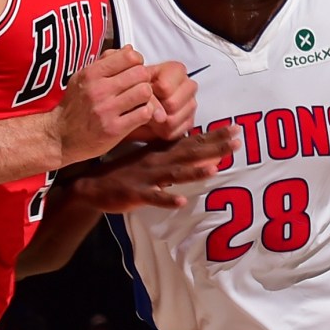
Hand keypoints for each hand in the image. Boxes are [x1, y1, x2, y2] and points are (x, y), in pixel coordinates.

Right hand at [49, 47, 167, 165]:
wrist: (60, 138)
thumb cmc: (74, 107)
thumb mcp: (82, 79)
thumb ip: (106, 62)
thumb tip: (129, 49)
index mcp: (91, 74)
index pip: (129, 56)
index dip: (137, 62)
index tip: (134, 70)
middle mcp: (98, 90)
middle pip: (141, 73)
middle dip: (143, 79)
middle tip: (138, 87)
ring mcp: (106, 110)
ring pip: (145, 92)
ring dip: (146, 97)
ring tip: (138, 101)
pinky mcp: (114, 129)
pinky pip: (144, 114)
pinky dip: (146, 113)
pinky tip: (137, 114)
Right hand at [67, 129, 238, 212]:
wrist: (92, 184)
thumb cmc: (125, 171)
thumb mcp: (149, 156)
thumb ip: (171, 151)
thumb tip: (196, 146)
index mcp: (162, 152)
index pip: (193, 141)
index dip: (214, 135)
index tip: (236, 128)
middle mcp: (158, 161)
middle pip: (190, 153)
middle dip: (214, 147)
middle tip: (237, 141)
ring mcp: (148, 177)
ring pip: (175, 174)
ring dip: (195, 171)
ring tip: (215, 168)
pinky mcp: (136, 193)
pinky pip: (153, 197)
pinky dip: (167, 199)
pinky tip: (181, 201)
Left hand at [132, 59, 200, 142]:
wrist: (134, 103)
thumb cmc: (135, 90)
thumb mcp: (136, 85)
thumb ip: (147, 96)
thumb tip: (160, 117)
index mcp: (177, 70)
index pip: (165, 87)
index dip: (151, 93)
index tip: (144, 92)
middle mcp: (188, 86)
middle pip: (172, 104)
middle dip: (155, 108)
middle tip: (145, 106)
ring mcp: (191, 104)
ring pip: (173, 120)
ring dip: (156, 121)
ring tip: (148, 114)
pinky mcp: (189, 122)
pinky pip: (175, 132)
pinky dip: (161, 131)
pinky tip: (155, 124)